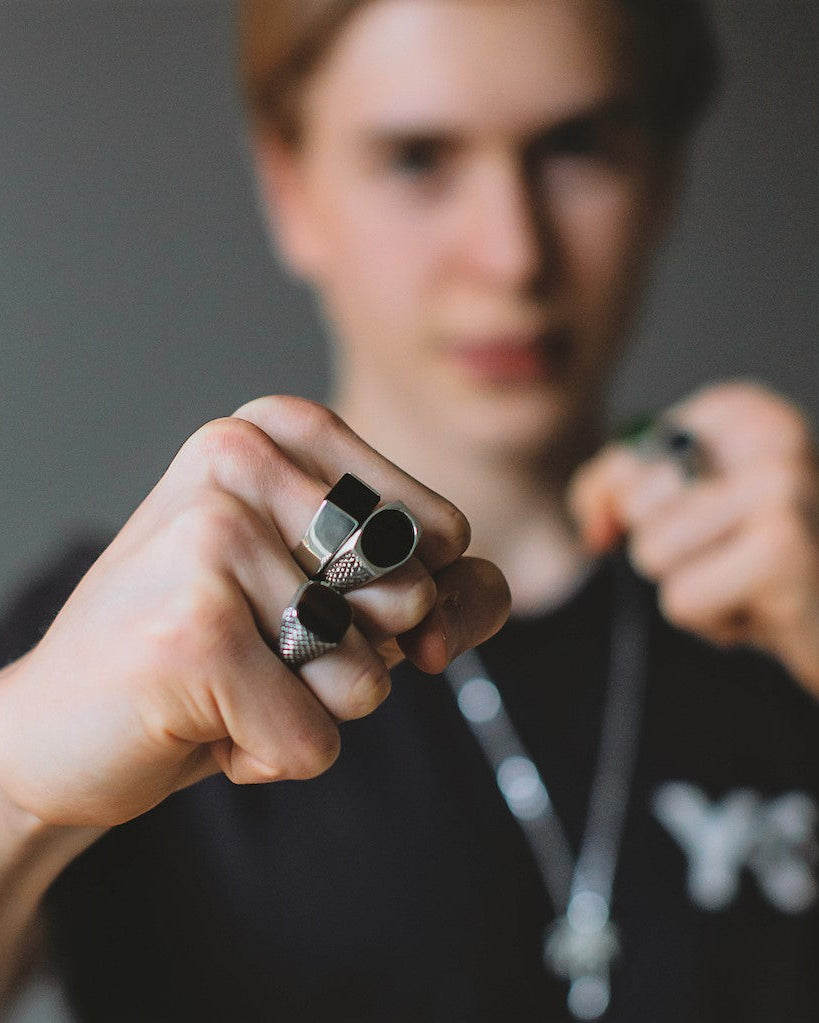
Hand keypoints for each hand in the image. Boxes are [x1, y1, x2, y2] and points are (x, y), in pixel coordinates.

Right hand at [0, 397, 509, 828]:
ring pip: (369, 680)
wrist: (60, 725)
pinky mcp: (197, 626)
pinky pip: (314, 739)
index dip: (399, 599)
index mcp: (281, 430)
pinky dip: (266, 754)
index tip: (301, 596)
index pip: (443, 533)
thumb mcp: (334, 602)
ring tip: (217, 678)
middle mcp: (241, 455)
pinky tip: (195, 720)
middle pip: (410, 603)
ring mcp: (213, 535)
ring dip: (304, 710)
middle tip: (247, 642)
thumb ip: (442, 594)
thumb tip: (451, 616)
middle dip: (348, 658)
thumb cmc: (209, 651)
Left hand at [569, 381, 818, 694]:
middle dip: (669, 552)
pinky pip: (681, 600)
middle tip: (734, 557)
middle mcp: (770, 433)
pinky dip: (709, 621)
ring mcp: (782, 486)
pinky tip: (759, 611)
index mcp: (742, 409)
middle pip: (636, 507)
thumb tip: (596, 525)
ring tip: (747, 582)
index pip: (624, 465)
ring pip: (652, 554)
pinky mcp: (782, 551)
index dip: (640, 513)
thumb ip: (611, 493)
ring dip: (691, 587)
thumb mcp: (679, 508)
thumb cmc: (755, 562)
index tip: (705, 523)